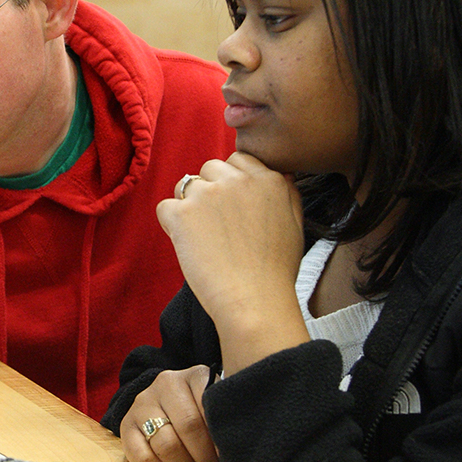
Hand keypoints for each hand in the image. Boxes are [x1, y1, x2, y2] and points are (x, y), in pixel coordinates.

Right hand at [119, 366, 219, 461]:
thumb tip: (234, 451)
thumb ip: (223, 420)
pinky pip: (142, 457)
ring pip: (165, 445)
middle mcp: (166, 384)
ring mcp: (143, 403)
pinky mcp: (126, 424)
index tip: (228, 455)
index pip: (210, 407)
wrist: (167, 404)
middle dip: (204, 457)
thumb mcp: (216, 406)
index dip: (220, 438)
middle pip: (188, 427)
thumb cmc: (202, 411)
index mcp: (195, 376)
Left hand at [157, 153, 308, 370]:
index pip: (238, 160)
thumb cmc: (276, 270)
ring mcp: (207, 195)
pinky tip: (187, 243)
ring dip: (189, 204)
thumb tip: (277, 174)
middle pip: (210, 168)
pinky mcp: (182, 214)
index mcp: (267, 179)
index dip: (231, 182)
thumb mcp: (296, 223)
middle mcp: (237, 180)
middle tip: (216, 225)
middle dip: (210, 191)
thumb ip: (286, 192)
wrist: (254, 301)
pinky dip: (171, 224)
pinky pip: (165, 207)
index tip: (232, 206)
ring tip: (202, 236)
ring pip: (185, 184)